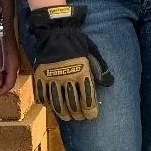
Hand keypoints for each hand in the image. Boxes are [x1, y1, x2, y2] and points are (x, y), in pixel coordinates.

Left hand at [0, 26, 22, 96]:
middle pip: (6, 82)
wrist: (4, 27)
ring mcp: (11, 63)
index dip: (0, 92)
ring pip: (3, 78)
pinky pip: (2, 72)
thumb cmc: (0, 40)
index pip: (9, 84)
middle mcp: (14, 66)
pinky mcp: (7, 60)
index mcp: (13, 66)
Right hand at [26, 5, 109, 121]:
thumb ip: (100, 69)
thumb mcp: (93, 54)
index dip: (90, 111)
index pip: (87, 98)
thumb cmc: (78, 43)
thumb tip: (109, 84)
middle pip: (72, 103)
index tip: (91, 116)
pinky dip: (47, 103)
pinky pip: (43, 95)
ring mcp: (52, 78)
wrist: (57, 32)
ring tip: (66, 117)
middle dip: (77, 114)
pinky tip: (51, 106)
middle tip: (79, 118)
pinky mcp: (40, 76)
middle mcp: (67, 78)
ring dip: (63, 113)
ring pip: (57, 103)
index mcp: (82, 73)